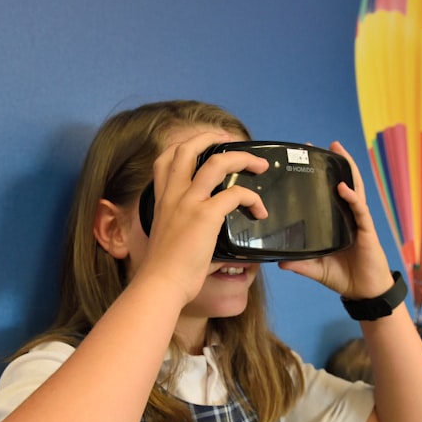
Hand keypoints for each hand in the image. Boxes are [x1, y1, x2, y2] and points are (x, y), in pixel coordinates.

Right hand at [135, 130, 268, 304]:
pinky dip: (252, 199)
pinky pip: (235, 194)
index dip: (185, 145)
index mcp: (163, 200)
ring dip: (243, 159)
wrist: (161, 284)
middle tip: (233, 140)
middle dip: (213, 138)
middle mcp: (173, 195)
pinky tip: (259, 211)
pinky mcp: (205, 215)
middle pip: (189, 148)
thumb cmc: (166, 271)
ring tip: (260, 165)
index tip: (204, 145)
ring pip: (217, 163)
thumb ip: (185, 230)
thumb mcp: (169, 240)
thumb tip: (209, 243)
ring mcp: (189, 202)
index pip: (165, 159)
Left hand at [277, 141, 394, 298]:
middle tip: (316, 145)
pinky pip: (359, 209)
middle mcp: (347, 217)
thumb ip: (299, 264)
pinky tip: (343, 186)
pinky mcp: (366, 230)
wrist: (364, 292)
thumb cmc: (344, 277)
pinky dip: (351, 196)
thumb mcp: (316, 269)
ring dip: (346, 167)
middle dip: (332, 163)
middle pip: (340, 183)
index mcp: (336, 223)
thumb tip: (278, 261)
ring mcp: (358, 221)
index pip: (326, 194)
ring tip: (337, 149)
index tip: (301, 162)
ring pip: (353, 188)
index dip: (317, 177)